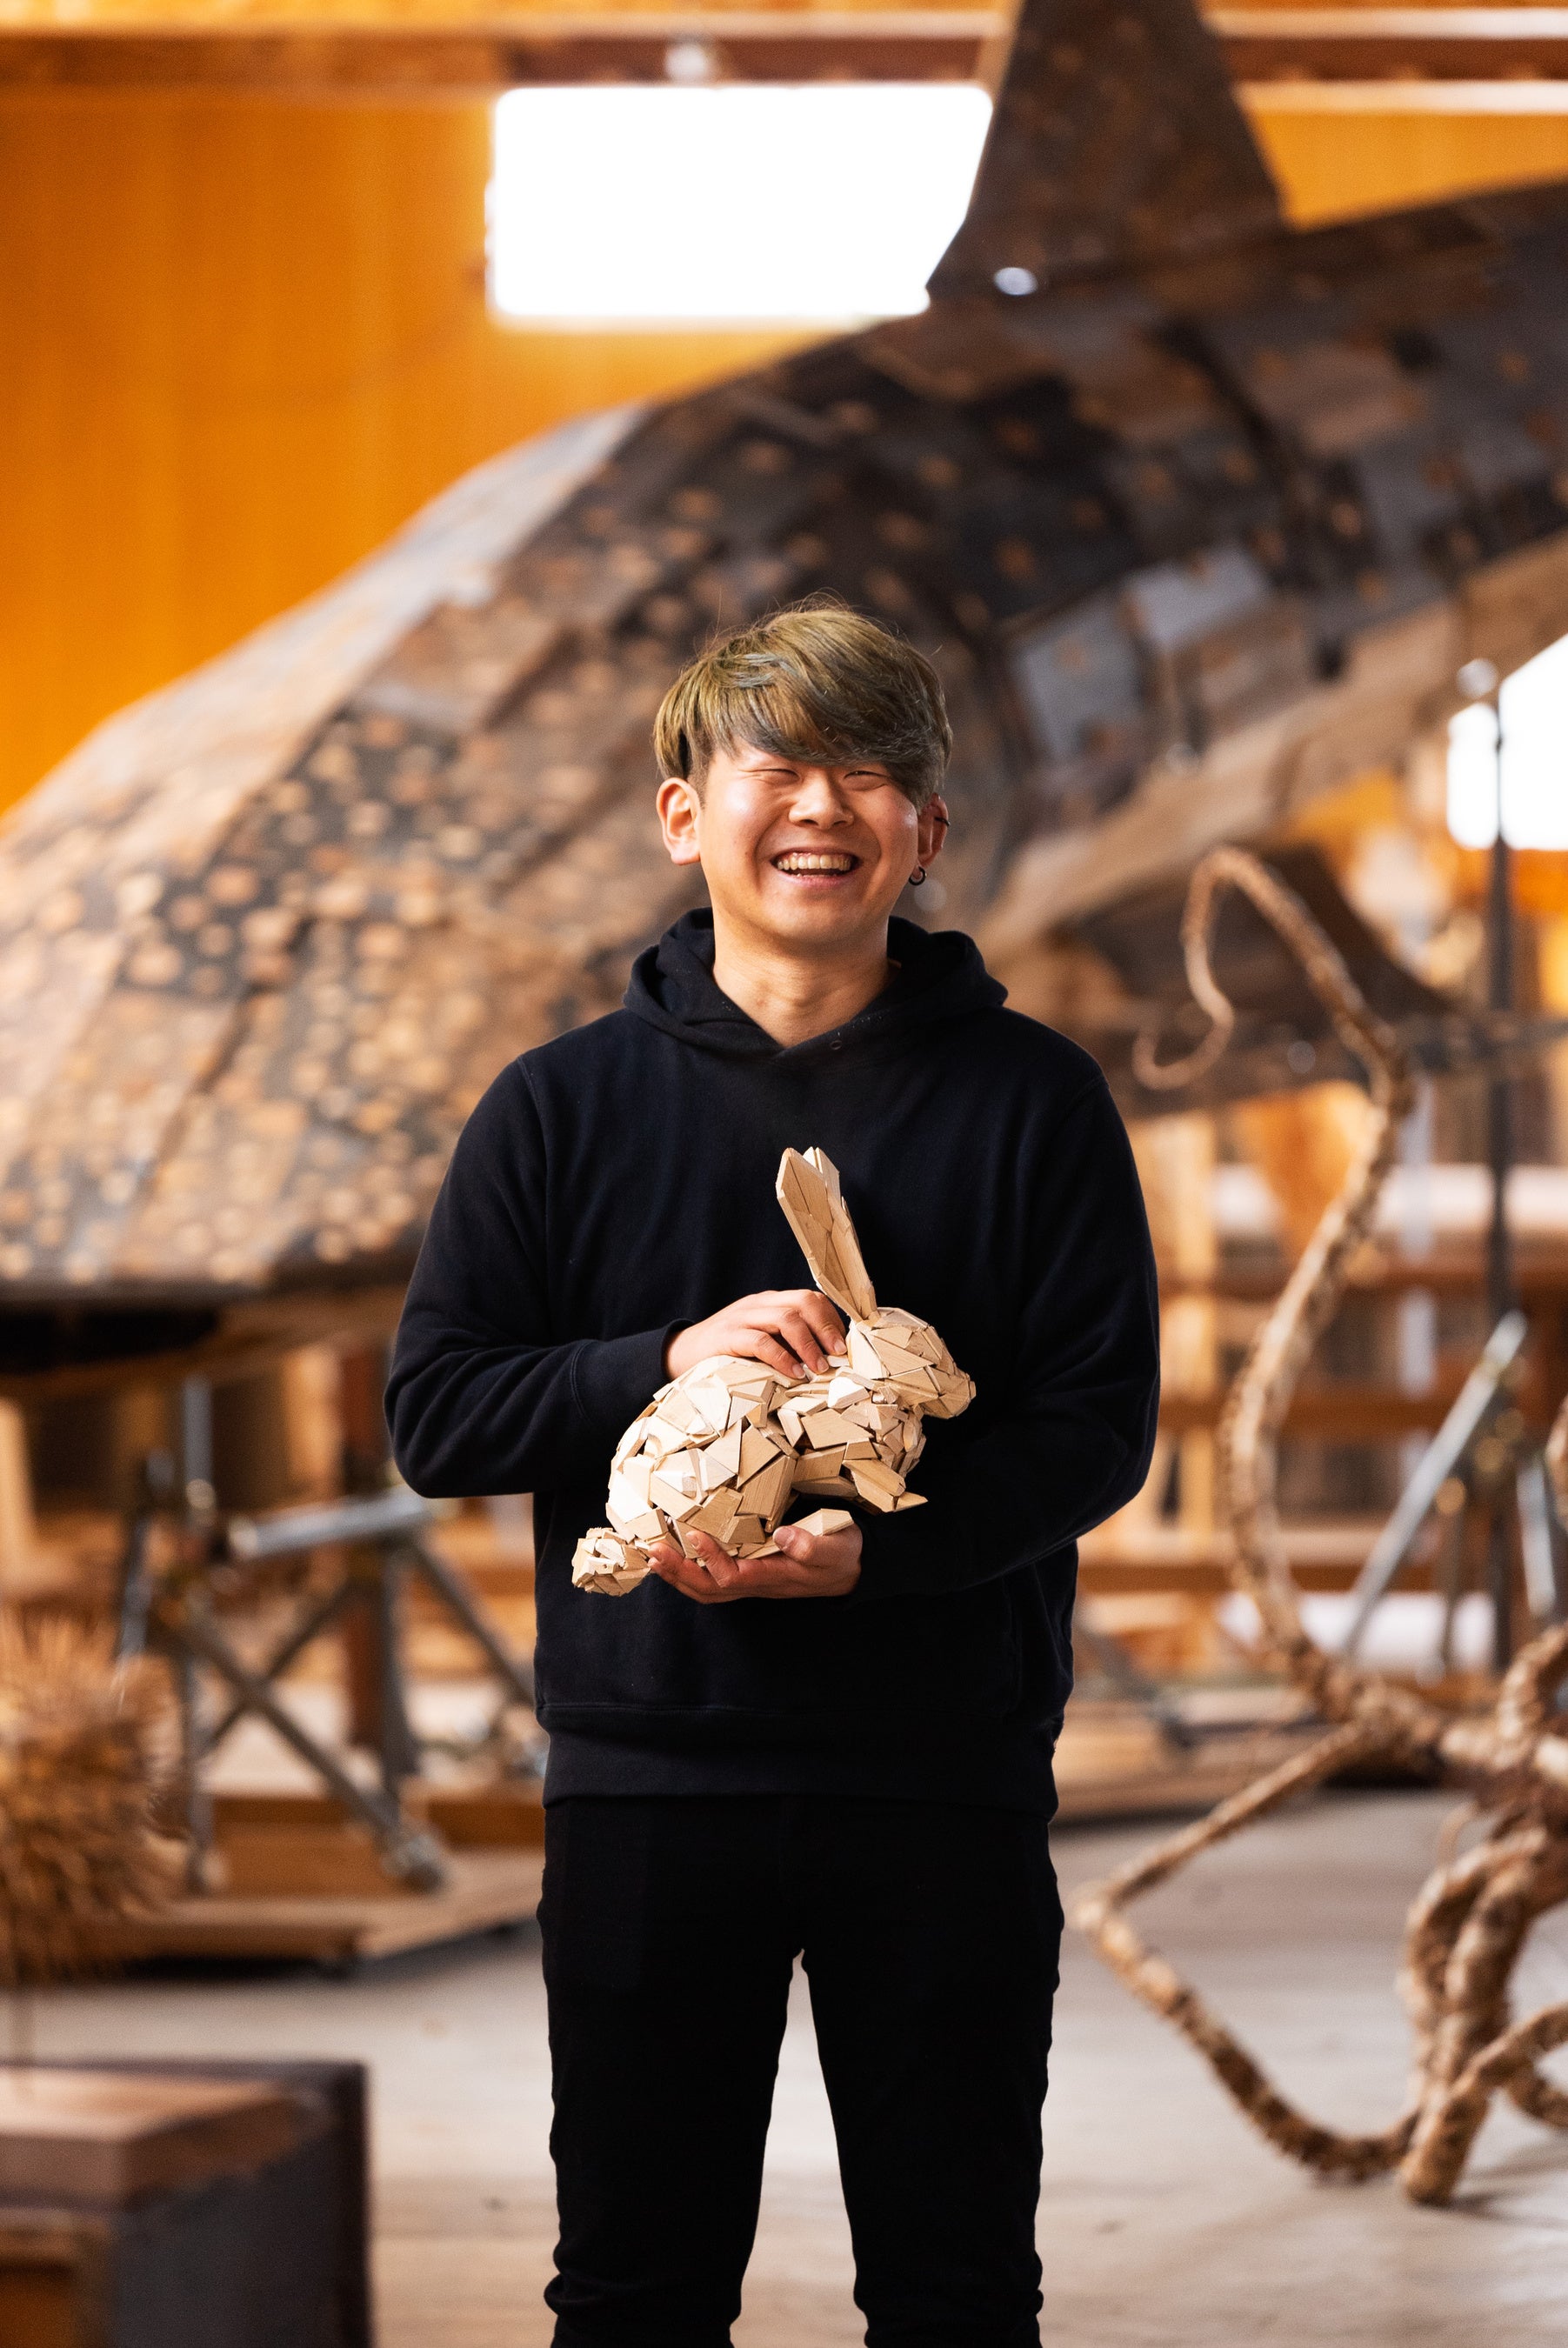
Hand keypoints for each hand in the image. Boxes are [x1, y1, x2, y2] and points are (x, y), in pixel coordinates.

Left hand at [649, 1518, 862, 1603]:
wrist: (850, 1569)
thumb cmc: (842, 1554)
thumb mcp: (836, 1547)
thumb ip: (813, 1545)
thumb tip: (782, 1535)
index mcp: (776, 1577)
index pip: (735, 1576)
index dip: (711, 1560)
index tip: (694, 1534)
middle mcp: (758, 1585)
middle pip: (710, 1590)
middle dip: (679, 1573)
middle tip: (653, 1553)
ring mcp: (752, 1583)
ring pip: (707, 1591)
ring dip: (678, 1576)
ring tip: (655, 1558)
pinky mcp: (749, 1575)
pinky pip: (712, 1582)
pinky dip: (688, 1573)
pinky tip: (676, 1558)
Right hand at [666, 1288, 844, 1382]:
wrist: (679, 1354)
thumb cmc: (728, 1353)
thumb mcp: (762, 1342)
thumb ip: (787, 1343)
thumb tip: (827, 1361)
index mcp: (771, 1302)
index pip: (811, 1299)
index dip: (832, 1320)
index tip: (844, 1346)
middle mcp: (759, 1304)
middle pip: (803, 1302)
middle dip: (826, 1328)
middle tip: (838, 1355)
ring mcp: (742, 1317)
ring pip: (786, 1318)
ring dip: (808, 1344)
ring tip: (819, 1368)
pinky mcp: (727, 1337)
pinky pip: (761, 1341)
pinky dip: (782, 1357)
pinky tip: (793, 1373)